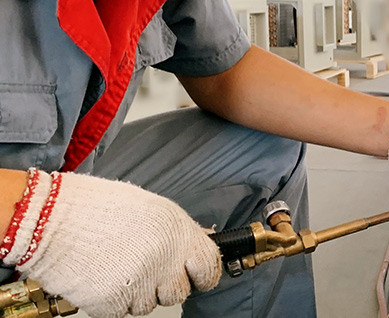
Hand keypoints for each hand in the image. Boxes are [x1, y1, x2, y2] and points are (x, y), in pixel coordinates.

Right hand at [0, 169, 220, 317]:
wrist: (53, 219)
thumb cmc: (100, 208)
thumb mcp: (154, 210)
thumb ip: (179, 233)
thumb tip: (199, 246)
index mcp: (178, 234)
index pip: (209, 267)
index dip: (202, 274)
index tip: (196, 275)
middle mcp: (164, 261)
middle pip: (178, 292)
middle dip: (165, 284)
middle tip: (145, 267)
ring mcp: (139, 285)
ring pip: (148, 305)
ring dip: (136, 292)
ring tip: (117, 265)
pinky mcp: (112, 304)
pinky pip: (121, 312)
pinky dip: (112, 300)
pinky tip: (102, 276)